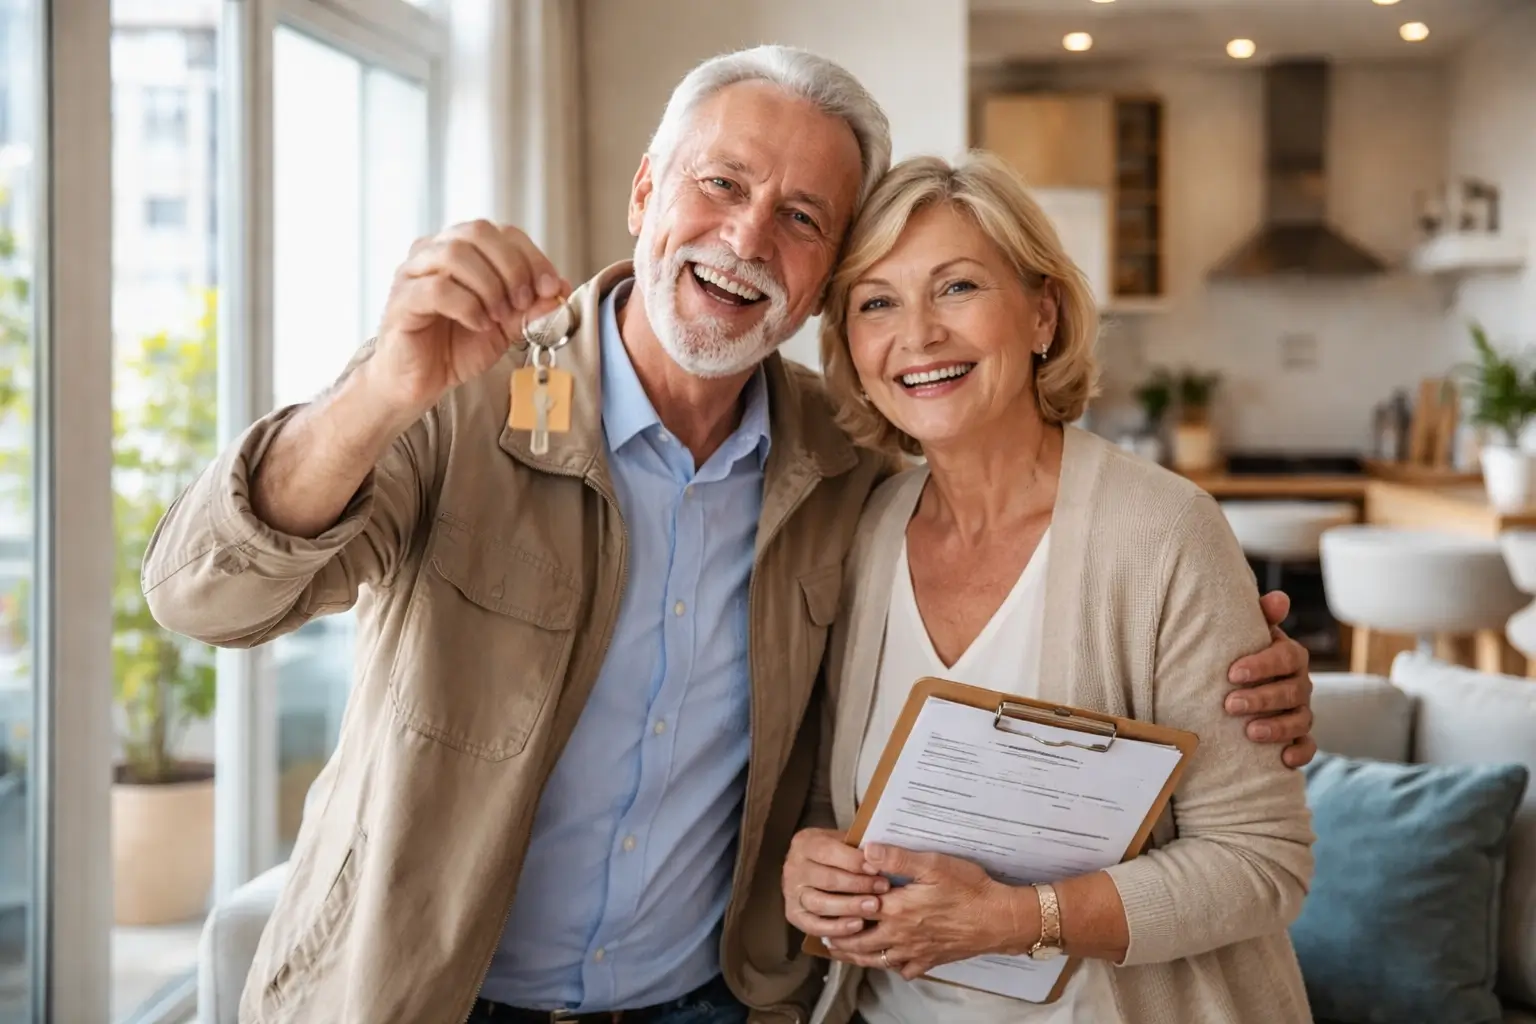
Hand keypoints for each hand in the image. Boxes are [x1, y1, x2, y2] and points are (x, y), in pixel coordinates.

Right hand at [368, 220, 573, 417]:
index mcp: (461, 250)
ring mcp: (413, 273)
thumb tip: (561, 289)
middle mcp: (433, 252)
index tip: (551, 288)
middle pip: (478, 232)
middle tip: (522, 302)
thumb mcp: (506, 327)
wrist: (419, 382)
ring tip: (499, 317)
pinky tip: (478, 324)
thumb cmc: (457, 348)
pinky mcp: (402, 300)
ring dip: (489, 286)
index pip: (502, 232)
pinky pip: (436, 288)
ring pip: (455, 254)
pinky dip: (467, 306)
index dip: (532, 256)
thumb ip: (531, 308)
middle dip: (512, 267)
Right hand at [782, 828, 889, 942]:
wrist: (814, 867)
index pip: (828, 851)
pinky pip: (814, 926)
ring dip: (849, 906)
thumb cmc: (838, 853)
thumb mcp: (844, 841)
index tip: (877, 868)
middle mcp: (793, 867)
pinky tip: (858, 925)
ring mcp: (791, 893)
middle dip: (858, 885)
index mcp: (805, 843)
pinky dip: (836, 927)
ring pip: (820, 903)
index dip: (854, 861)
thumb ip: (859, 846)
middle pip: (827, 879)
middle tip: (883, 888)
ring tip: (874, 906)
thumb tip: (879, 855)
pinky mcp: (794, 915)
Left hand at [825, 843, 1024, 980]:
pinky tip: (888, 960)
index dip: (838, 908)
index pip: (856, 911)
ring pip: (876, 959)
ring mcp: (915, 952)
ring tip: (843, 950)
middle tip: (824, 933)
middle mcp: (900, 935)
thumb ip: (897, 858)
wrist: (999, 919)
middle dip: (840, 938)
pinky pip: (904, 970)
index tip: (824, 905)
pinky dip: (891, 967)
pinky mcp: (930, 960)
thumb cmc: (969, 888)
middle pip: (860, 942)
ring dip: (857, 955)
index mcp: (896, 909)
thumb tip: (865, 850)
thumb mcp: (933, 864)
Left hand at [1225, 591, 1316, 768]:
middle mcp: (1300, 683)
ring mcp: (1301, 711)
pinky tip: (1283, 759)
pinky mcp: (1299, 737)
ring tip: (1250, 732)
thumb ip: (1261, 615)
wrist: (1239, 684)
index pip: (1287, 657)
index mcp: (1289, 656)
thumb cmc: (1242, 654)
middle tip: (1229, 704)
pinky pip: (1308, 747)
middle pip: (1292, 691)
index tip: (1232, 673)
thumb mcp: (1247, 633)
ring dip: (1277, 727)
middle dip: (1262, 699)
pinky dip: (1299, 753)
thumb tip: (1279, 599)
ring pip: (1301, 720)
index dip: (1263, 665)